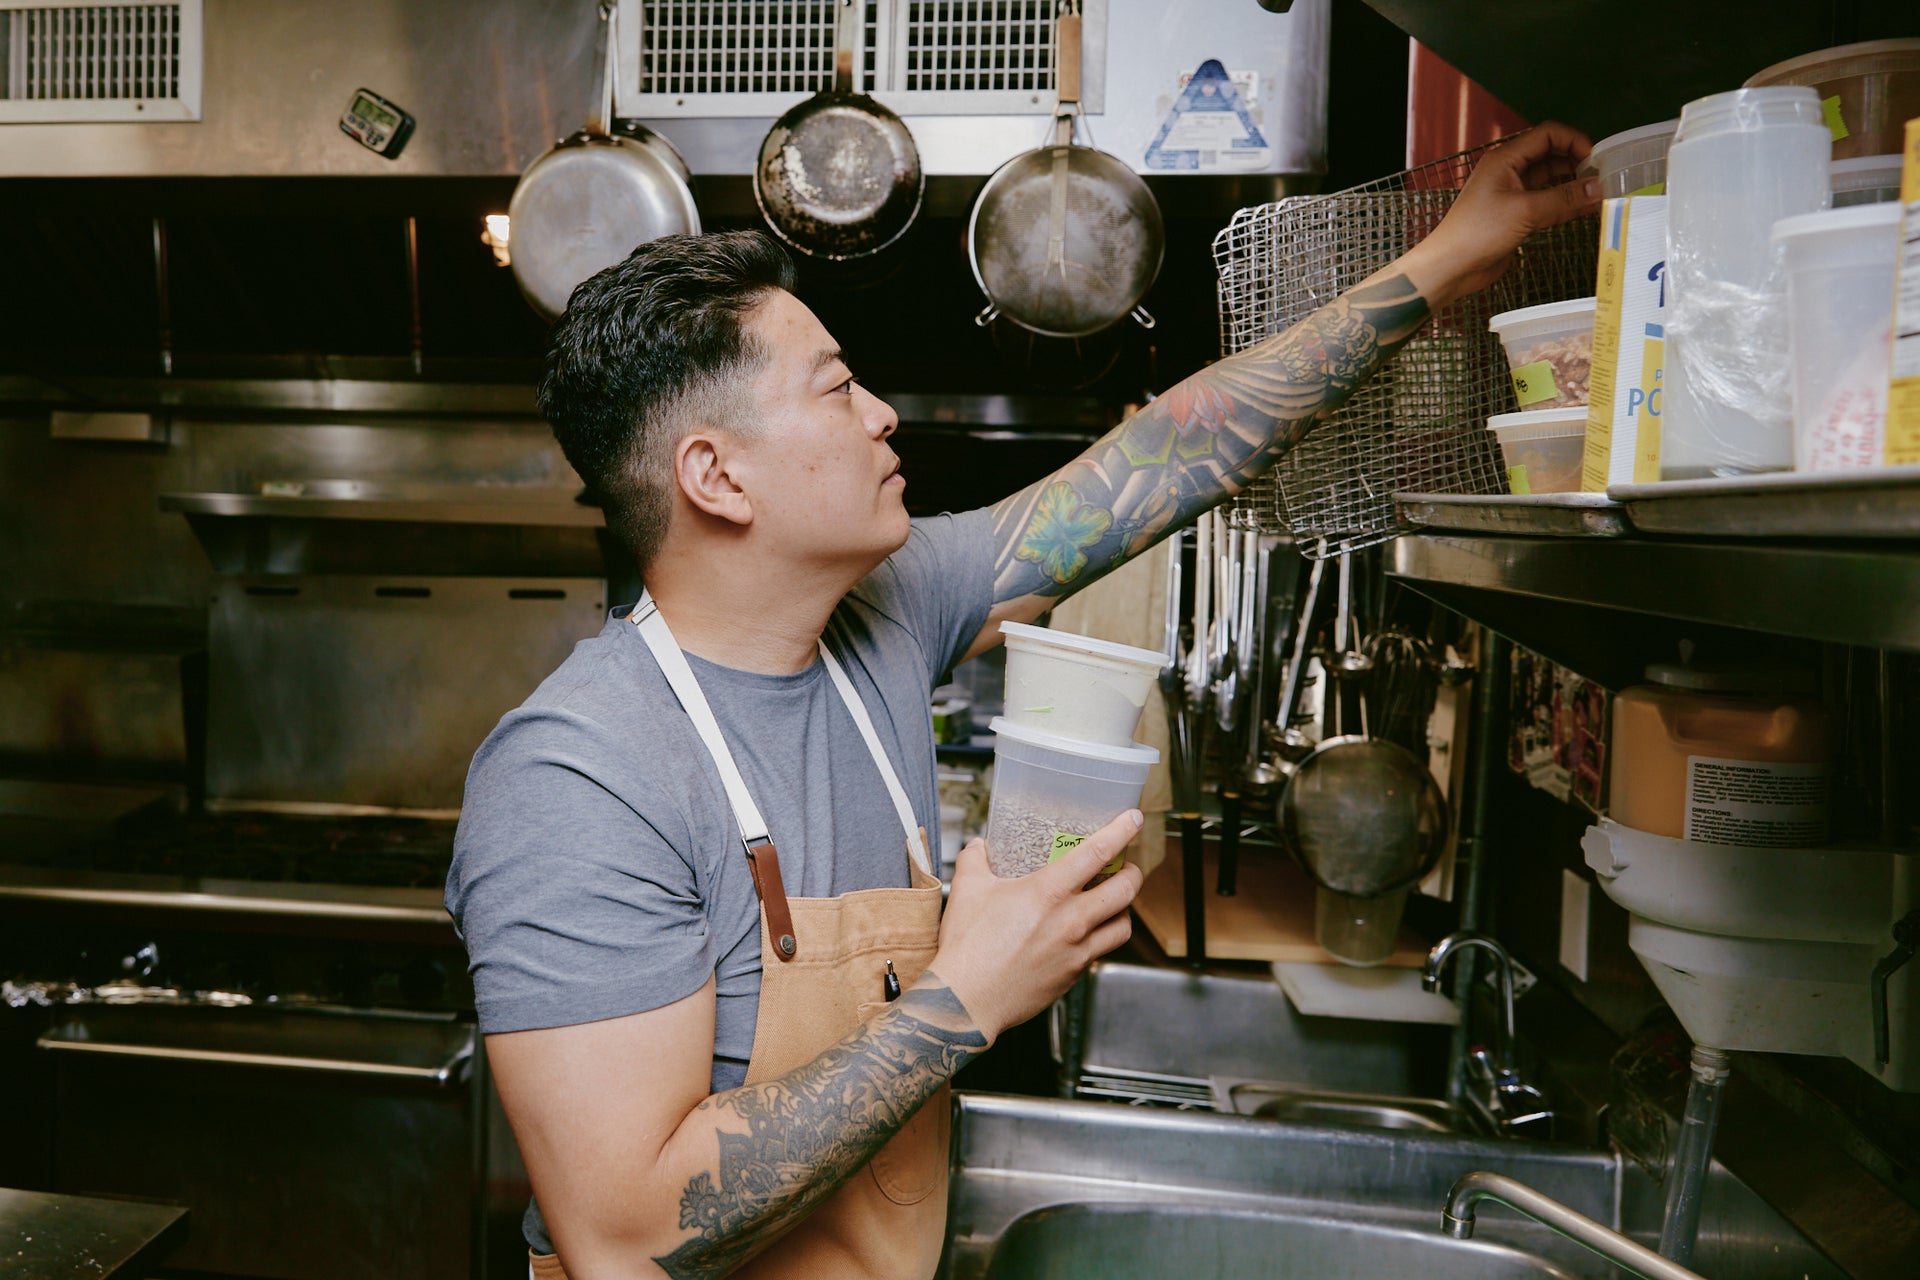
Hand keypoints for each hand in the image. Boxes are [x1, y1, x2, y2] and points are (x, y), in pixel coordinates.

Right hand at [928, 809, 1144, 1042]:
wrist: (967, 1001)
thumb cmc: (968, 948)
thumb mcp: (967, 891)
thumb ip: (975, 861)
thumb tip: (978, 847)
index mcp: (1048, 893)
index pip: (1098, 853)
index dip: (1121, 831)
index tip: (1133, 819)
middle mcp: (1071, 921)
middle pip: (1126, 889)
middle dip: (1133, 872)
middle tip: (1126, 866)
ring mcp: (1076, 951)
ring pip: (1123, 925)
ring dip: (1123, 908)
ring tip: (1113, 902)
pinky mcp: (1073, 975)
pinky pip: (1100, 952)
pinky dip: (1100, 938)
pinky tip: (1085, 934)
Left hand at [1402, 121, 1600, 311]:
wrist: (1452, 267)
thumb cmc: (1476, 233)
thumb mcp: (1525, 211)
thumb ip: (1564, 199)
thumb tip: (1597, 189)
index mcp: (1505, 159)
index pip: (1548, 135)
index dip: (1574, 141)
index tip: (1595, 158)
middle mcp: (1509, 172)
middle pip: (1551, 155)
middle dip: (1576, 163)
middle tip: (1600, 178)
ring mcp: (1512, 194)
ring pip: (1550, 181)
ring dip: (1572, 185)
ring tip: (1597, 194)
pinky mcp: (1516, 215)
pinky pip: (1546, 203)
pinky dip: (1564, 204)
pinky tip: (1583, 210)